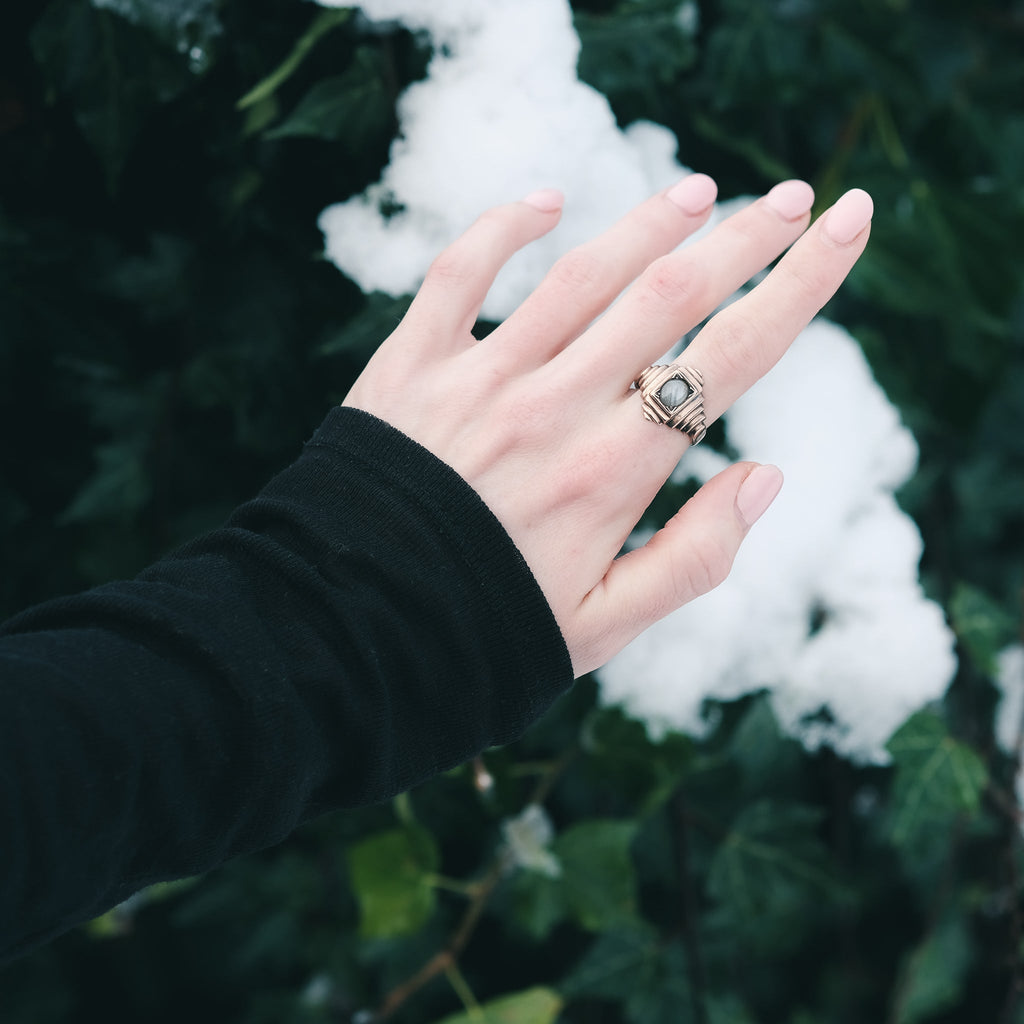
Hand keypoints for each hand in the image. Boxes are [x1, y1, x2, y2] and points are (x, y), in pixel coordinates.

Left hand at [343, 176, 872, 675]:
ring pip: (581, 274)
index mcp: (612, 475)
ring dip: (651, 223)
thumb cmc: (484, 635)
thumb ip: (695, 559)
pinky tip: (545, 200)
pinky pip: (457, 275)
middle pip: (671, 295)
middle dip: (748, 238)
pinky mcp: (409, 368)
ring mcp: (478, 382)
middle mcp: (554, 412)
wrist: (349, 639)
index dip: (802, 284)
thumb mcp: (605, 627)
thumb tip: (767, 478)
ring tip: (703, 192)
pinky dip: (500, 228)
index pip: (731, 358)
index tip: (847, 228)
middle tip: (796, 198)